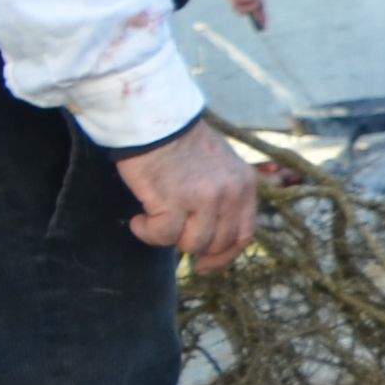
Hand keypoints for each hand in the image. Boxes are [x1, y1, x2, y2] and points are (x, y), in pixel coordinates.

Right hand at [117, 120, 258, 269]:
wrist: (155, 119)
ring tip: (152, 217)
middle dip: (192, 246)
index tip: (205, 265)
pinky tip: (139, 218)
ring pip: (190, 243)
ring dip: (167, 237)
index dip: (225, 256)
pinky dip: (146, 232)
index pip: (245, 234)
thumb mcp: (221, 166)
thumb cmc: (181, 143)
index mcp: (245, 185)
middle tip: (170, 232)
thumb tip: (216, 236)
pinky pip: (162, 235)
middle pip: (216, 243)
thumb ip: (226, 197)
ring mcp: (204, 198)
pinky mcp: (174, 200)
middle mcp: (230, 193)